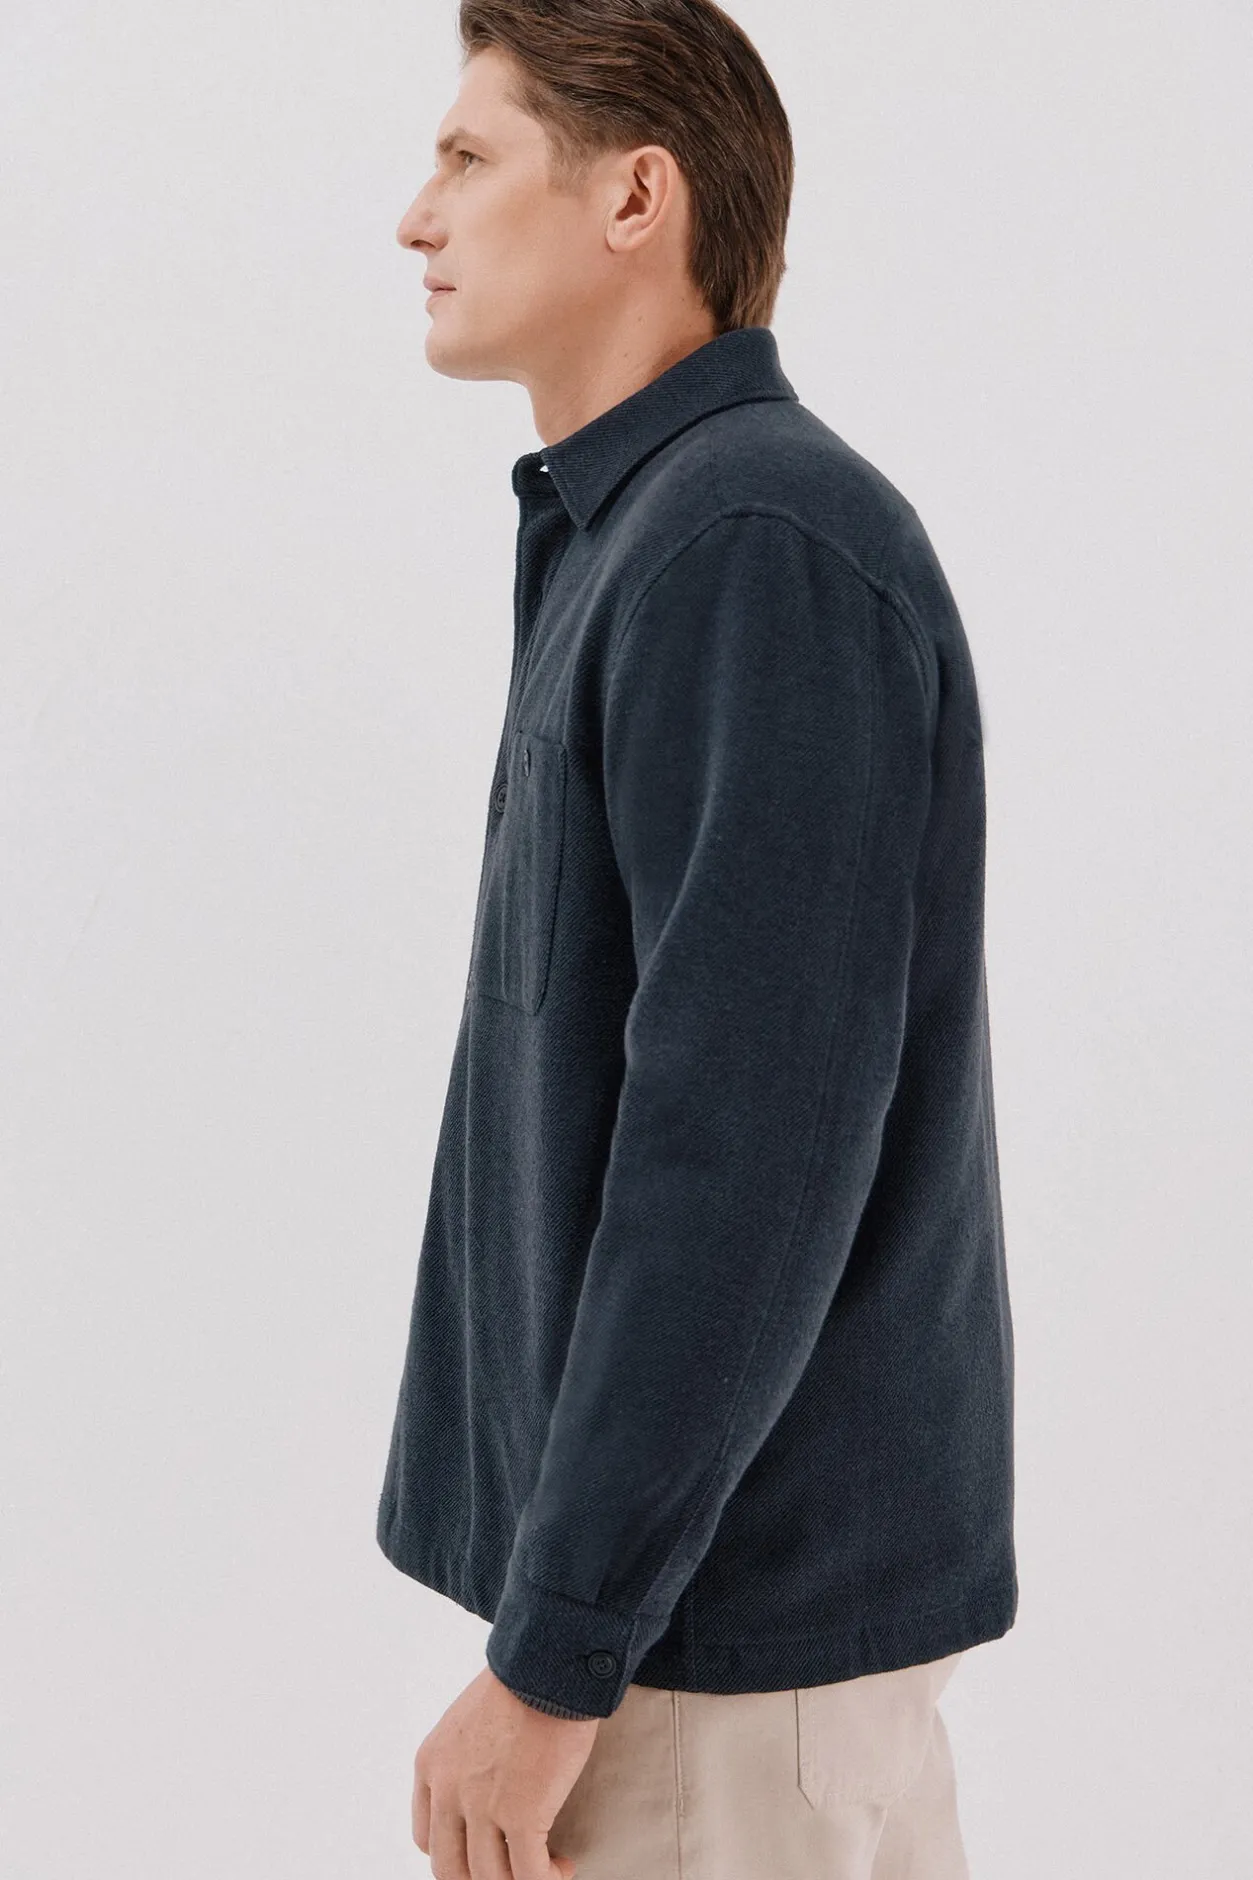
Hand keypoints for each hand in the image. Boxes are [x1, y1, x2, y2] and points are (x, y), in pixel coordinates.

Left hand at [412, 1662, 599, 1878]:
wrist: (548, 1665)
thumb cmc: (521, 1680)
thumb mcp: (468, 1717)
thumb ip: (465, 1755)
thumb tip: (489, 1782)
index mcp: (431, 1764)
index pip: (426, 1836)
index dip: (457, 1852)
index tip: (488, 1847)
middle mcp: (447, 1791)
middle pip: (449, 1868)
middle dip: (481, 1877)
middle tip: (511, 1869)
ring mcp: (481, 1808)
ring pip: (488, 1879)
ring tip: (548, 1868)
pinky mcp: (522, 1817)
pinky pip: (529, 1876)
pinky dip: (547, 1879)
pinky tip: (564, 1867)